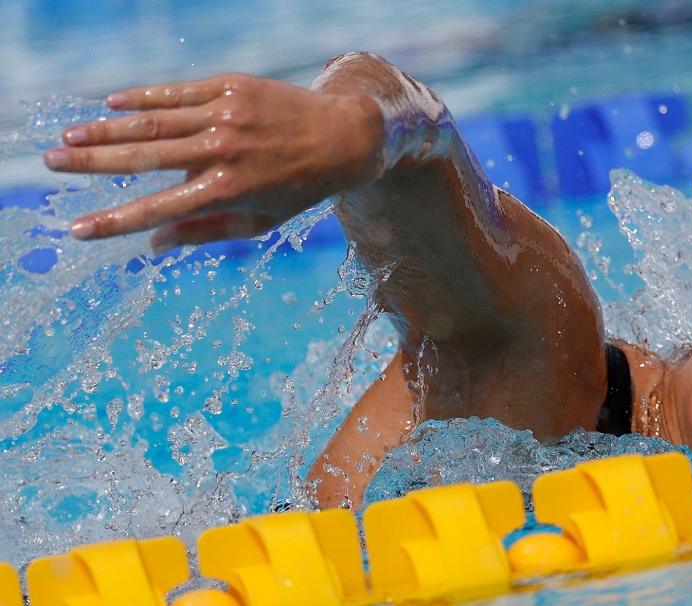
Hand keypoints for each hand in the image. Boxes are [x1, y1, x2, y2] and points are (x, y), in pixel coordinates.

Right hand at [46, 73, 382, 250]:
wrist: (342, 137)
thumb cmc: (299, 188)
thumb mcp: (260, 222)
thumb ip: (205, 232)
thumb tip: (153, 244)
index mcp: (229, 190)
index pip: (158, 209)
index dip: (114, 221)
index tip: (79, 229)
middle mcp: (223, 151)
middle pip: (143, 157)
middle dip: (92, 162)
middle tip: (50, 164)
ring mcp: (226, 114)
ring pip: (153, 121)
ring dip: (106, 128)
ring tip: (70, 136)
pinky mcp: (231, 86)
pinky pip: (177, 92)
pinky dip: (142, 97)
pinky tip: (112, 102)